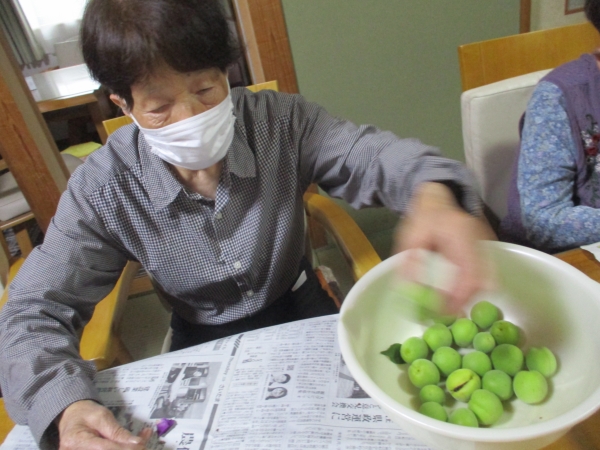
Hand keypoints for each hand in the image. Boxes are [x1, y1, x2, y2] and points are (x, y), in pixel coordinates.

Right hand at [57, 400, 152, 449]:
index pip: (105, 448)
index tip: (141, 444)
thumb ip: (117, 431)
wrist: (71, 417)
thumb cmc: (85, 414)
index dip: (124, 448)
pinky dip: (121, 448)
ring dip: (127, 449)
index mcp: (76, 440)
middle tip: (143, 443)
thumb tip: (136, 443)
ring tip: (140, 441)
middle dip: (128, 449)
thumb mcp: (102, 416)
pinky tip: (130, 445)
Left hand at [395, 182, 496, 311]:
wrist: (438, 199)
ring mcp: (484, 244)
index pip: (467, 269)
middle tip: (450, 315)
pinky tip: (460, 298)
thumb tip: (407, 290)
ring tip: (453, 310)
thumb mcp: (409, 237)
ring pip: (487, 277)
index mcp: (458, 233)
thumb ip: (409, 262)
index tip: (445, 310)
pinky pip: (485, 273)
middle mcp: (476, 239)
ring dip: (471, 296)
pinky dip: (474, 288)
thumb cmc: (423, 218)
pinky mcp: (485, 249)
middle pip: (482, 277)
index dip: (460, 294)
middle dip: (467, 300)